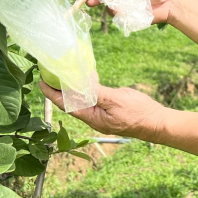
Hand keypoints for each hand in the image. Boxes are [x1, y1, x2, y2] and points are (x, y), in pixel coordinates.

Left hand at [39, 82, 168, 140]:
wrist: (157, 123)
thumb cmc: (138, 113)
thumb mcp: (116, 100)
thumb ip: (97, 93)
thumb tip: (79, 85)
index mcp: (92, 117)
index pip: (66, 105)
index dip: (52, 94)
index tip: (41, 82)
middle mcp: (93, 118)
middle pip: (70, 103)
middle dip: (58, 90)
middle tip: (49, 74)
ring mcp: (101, 115)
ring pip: (81, 101)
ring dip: (71, 89)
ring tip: (64, 74)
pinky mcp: (108, 111)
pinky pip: (92, 99)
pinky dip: (86, 89)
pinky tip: (88, 78)